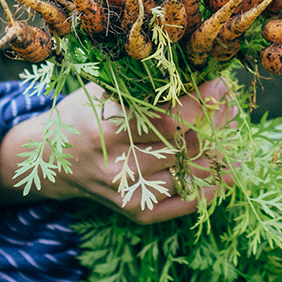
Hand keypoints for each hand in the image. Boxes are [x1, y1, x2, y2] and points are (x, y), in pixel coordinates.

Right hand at [0, 78, 236, 222]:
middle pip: (182, 146)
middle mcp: (116, 165)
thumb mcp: (102, 91)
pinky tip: (228, 173)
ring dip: (218, 154)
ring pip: (188, 174)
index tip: (222, 86)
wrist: (48, 161)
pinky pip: (181, 203)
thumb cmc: (82, 115)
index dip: (201, 103)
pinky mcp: (134, 211)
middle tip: (230, 109)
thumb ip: (141, 83)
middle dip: (214, 125)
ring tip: (233, 134)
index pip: (167, 118)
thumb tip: (194, 69)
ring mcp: (126, 193)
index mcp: (106, 128)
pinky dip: (209, 188)